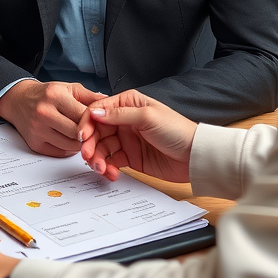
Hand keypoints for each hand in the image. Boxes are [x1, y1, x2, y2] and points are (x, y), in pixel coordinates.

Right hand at [0, 79, 104, 156]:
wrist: (19, 100)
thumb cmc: (46, 94)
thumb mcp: (68, 88)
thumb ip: (90, 97)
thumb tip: (111, 103)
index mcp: (55, 96)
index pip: (82, 115)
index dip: (96, 122)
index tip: (102, 124)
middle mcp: (44, 113)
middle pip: (77, 133)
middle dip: (89, 134)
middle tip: (95, 133)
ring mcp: (38, 130)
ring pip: (70, 145)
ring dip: (80, 144)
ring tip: (84, 137)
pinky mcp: (35, 144)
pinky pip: (59, 153)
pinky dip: (69, 149)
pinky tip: (71, 140)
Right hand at [77, 90, 196, 182]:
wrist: (194, 157)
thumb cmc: (177, 131)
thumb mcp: (148, 117)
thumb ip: (119, 114)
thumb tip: (95, 112)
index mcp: (127, 104)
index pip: (98, 111)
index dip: (87, 123)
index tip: (82, 137)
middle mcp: (123, 120)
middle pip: (96, 131)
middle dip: (90, 144)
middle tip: (88, 156)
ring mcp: (126, 139)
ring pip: (101, 148)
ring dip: (97, 158)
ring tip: (101, 168)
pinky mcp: (129, 157)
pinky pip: (111, 161)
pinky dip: (107, 168)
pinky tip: (110, 173)